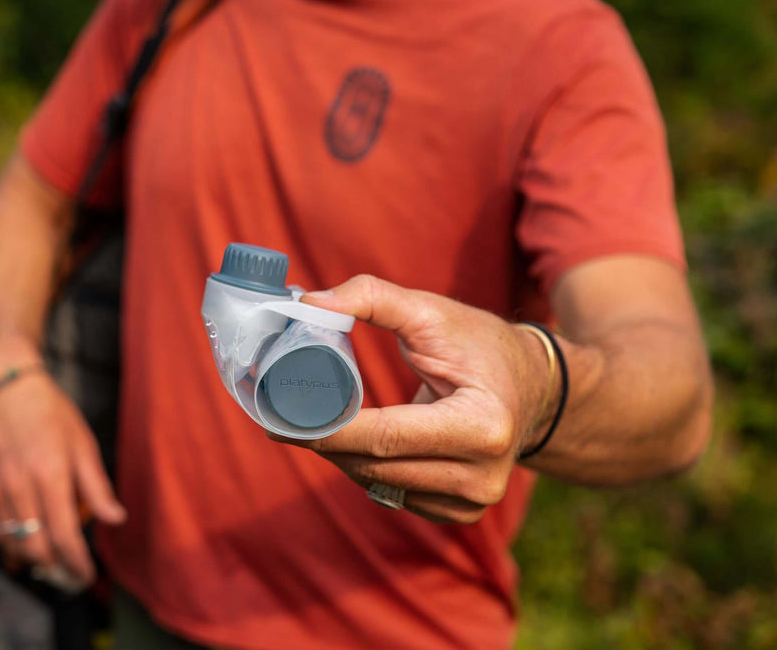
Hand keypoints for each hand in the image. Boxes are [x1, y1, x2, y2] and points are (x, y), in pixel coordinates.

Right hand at [0, 362, 125, 583]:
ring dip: (33, 558)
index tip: (87, 575)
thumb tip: (116, 519)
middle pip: (37, 548)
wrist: (3, 388)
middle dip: (57, 567)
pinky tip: (23, 542)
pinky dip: (8, 543)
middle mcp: (21, 487)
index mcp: (51, 476)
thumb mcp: (83, 444)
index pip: (64, 536)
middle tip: (71, 571)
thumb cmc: (50, 412)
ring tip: (51, 559)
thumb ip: (97, 487)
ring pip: (13, 543)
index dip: (77, 563)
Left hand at [269, 275, 554, 523]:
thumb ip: (372, 298)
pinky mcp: (460, 512)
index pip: (384, 436)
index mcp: (482, 426)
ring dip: (339, 455)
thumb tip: (308, 304)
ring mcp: (472, 501)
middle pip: (374, 465)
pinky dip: (365, 468)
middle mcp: (482, 475)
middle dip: (321, 439)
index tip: (279, 414)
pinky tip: (350, 442)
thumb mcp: (432, 311)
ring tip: (310, 421)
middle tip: (278, 413)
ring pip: (377, 484)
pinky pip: (393, 495)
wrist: (533, 388)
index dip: (326, 427)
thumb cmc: (482, 345)